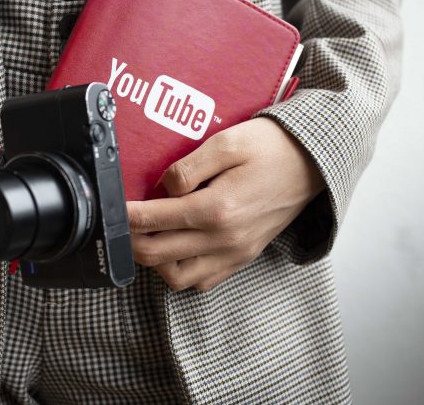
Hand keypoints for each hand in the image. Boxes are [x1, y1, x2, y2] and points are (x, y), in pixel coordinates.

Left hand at [126, 117, 325, 291]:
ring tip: (147, 235)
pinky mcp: (242, 258)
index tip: (110, 208)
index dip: (124, 216)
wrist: (313, 164)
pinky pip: (202, 281)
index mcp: (216, 208)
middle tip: (119, 223)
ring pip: (176, 277)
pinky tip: (175, 248)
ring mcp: (234, 253)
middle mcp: (224, 238)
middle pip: (156, 254)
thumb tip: (161, 188)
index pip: (153, 220)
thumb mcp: (227, 143)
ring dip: (153, 261)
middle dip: (129, 240)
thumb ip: (188, 167)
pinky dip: (180, 271)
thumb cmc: (270, 148)